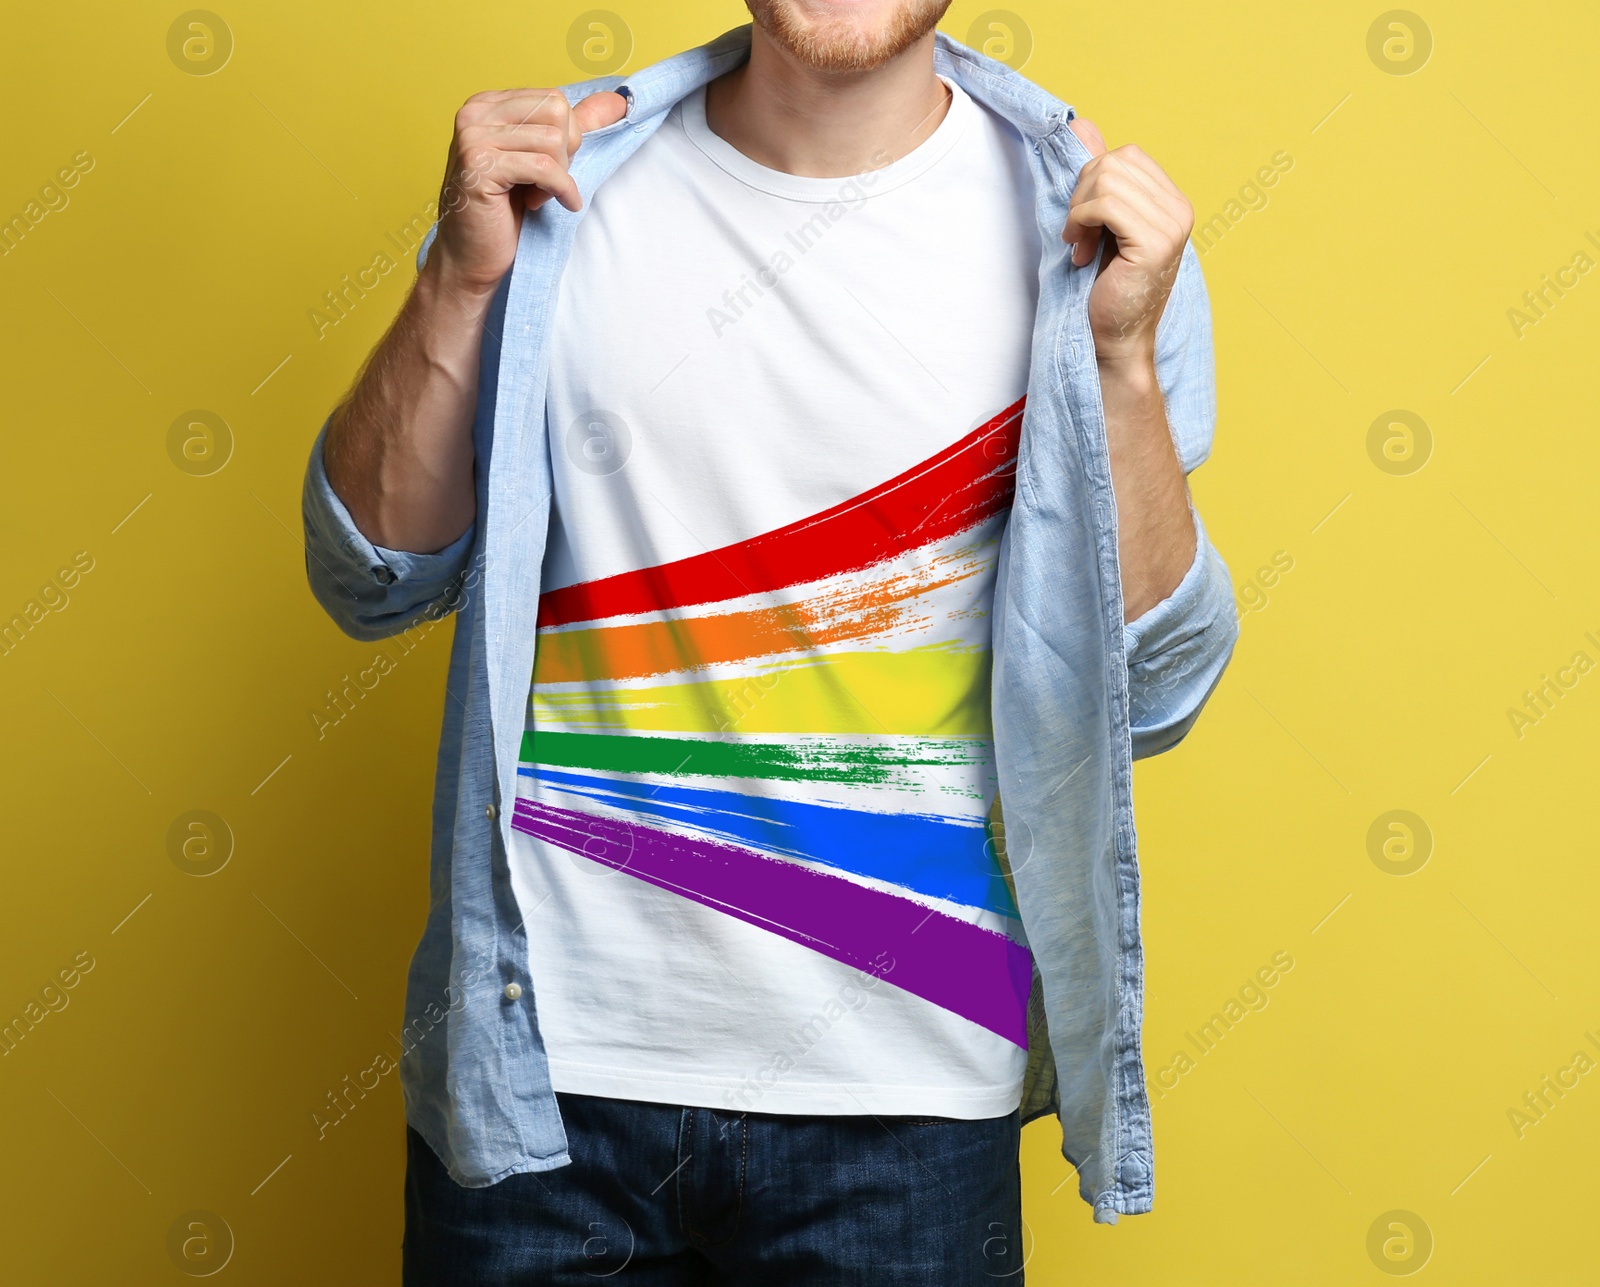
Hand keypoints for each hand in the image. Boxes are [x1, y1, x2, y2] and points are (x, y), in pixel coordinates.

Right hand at [430, 88, 627, 294]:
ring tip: (537, 196)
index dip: (565, 137)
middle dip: (566, 152)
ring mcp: (473, 137)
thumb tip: (618, 101)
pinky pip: (544, 168)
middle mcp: (475, 113)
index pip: (553, 99)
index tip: (549, 168)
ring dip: (557, 175)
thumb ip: (576, 126)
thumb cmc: (505, 213)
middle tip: (547, 182)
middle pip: (556, 111)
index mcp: (487, 105)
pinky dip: (558, 190)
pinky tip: (542, 206)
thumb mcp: (544, 160)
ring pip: (552, 140)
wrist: (471, 257)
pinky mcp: (480, 165)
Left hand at [1061, 118, 1193, 368]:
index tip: (1083, 223)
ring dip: (1079, 212)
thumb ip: (1095, 176)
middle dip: (1081, 194)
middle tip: (1078, 235)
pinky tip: (1082, 253)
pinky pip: (1106, 204)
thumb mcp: (1096, 222)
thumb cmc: (1103, 288)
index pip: (1125, 155)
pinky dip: (1081, 224)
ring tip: (1081, 245)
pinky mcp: (1156, 243)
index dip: (1092, 182)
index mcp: (1171, 201)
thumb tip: (1080, 124)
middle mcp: (1179, 209)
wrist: (1111, 340)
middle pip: (1114, 161)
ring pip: (1107, 178)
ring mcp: (1172, 225)